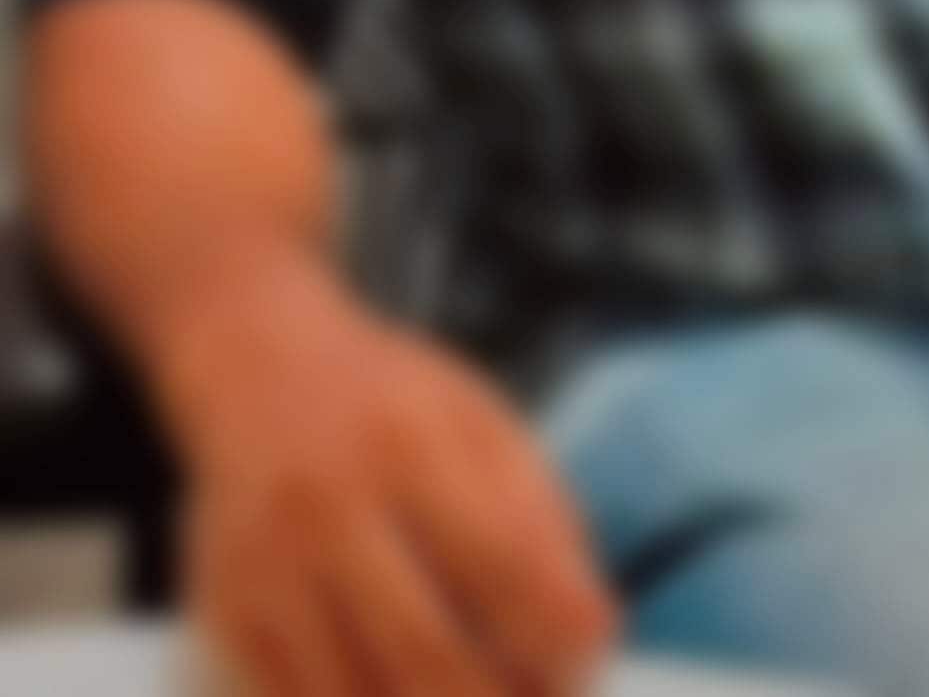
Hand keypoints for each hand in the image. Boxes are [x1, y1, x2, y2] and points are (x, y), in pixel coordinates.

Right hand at [155, 245, 616, 696]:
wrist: (260, 370)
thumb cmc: (392, 405)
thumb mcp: (480, 422)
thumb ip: (539, 515)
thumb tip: (592, 627)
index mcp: (408, 445)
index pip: (498, 562)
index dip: (555, 631)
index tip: (592, 653)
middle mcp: (330, 508)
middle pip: (426, 651)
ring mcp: (270, 569)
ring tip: (490, 696)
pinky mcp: (230, 615)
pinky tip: (408, 696)